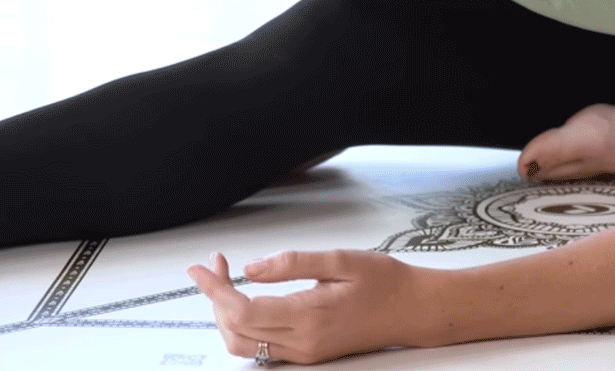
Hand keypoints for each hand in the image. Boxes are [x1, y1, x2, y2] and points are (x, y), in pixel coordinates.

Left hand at [188, 248, 430, 364]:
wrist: (413, 310)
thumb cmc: (385, 283)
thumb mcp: (340, 260)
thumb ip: (292, 263)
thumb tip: (252, 268)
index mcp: (309, 317)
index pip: (242, 310)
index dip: (215, 289)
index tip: (201, 268)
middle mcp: (303, 343)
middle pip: (235, 331)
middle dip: (216, 297)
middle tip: (217, 265)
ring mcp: (305, 353)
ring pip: (244, 345)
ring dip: (226, 314)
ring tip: (227, 282)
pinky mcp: (308, 354)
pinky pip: (261, 348)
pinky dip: (243, 326)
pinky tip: (247, 301)